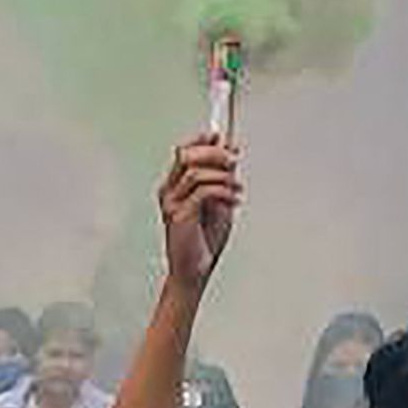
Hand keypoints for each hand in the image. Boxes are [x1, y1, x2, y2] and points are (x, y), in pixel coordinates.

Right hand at [158, 138, 240, 294]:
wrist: (194, 271)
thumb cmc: (203, 241)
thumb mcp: (218, 202)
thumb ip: (221, 177)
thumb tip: (230, 152)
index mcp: (175, 186)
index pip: (184, 152)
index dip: (201, 140)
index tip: (220, 135)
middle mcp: (169, 191)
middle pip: (187, 156)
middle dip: (214, 153)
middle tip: (234, 160)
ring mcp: (172, 203)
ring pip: (196, 172)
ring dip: (223, 176)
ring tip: (237, 187)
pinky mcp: (179, 215)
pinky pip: (203, 192)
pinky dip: (223, 192)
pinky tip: (233, 200)